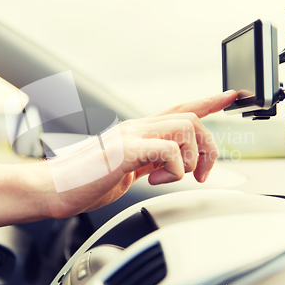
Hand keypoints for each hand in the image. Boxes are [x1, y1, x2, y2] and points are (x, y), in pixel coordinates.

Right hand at [0, 90, 236, 230]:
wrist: (53, 188)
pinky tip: (155, 180)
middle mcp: (137, 127)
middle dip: (208, 147)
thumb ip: (151, 162)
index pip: (180, 109)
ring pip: (184, 129)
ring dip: (188, 160)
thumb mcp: (128, 170)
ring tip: (167, 179)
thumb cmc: (86, 181)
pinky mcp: (124, 150)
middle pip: (191, 118)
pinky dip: (172, 169)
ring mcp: (130, 135)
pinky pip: (167, 151)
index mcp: (139, 131)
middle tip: (202, 174)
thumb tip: (174, 166)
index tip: (232, 96)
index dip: (209, 101)